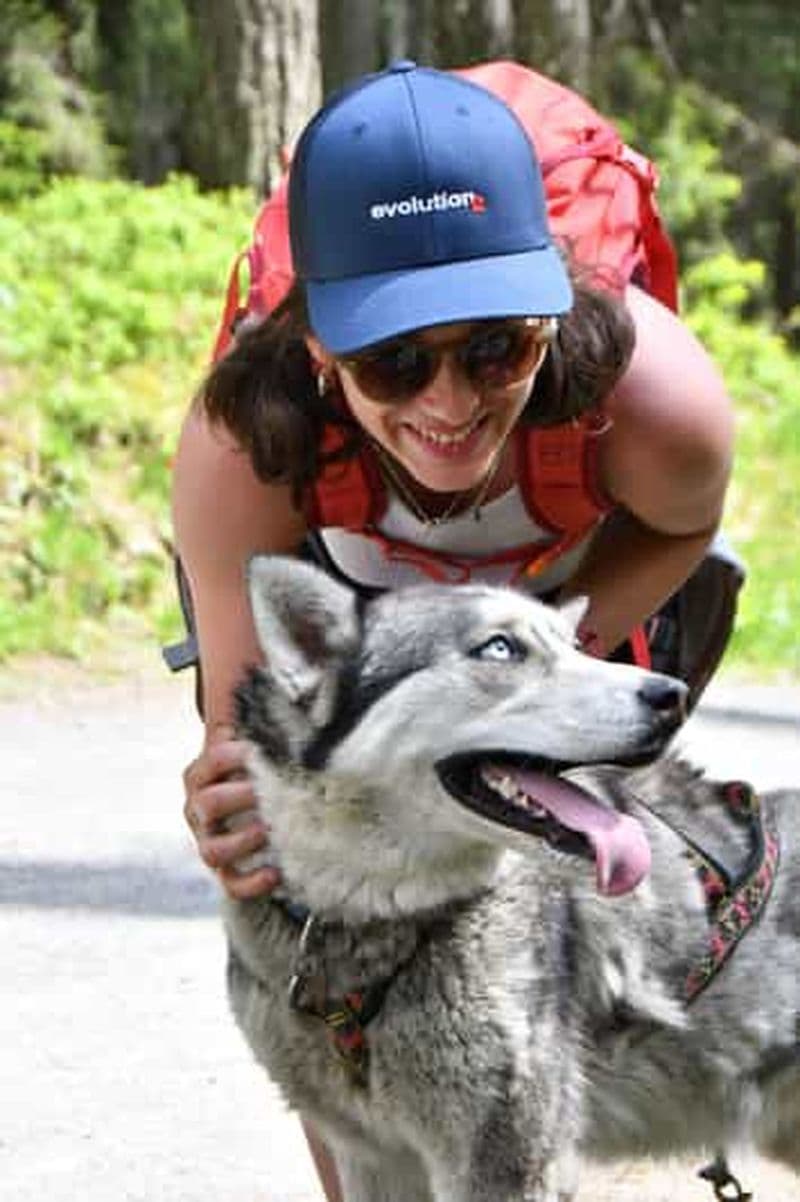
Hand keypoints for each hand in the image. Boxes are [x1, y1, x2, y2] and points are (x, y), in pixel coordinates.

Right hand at [183, 734, 279, 898]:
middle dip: (239, 796)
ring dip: (242, 840)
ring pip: (212, 848)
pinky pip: (231, 884)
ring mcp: (209, 841)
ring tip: (269, 830)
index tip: (256, 750)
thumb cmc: (257, 765)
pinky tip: (276, 872)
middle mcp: (198, 808)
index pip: (208, 763)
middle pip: (207, 805)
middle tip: (269, 790)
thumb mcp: (255, 743)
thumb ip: (263, 725)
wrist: (247, 803)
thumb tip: (295, 692)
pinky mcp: (226, 870)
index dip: (229, 756)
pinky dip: (252, 881)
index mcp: (201, 773)